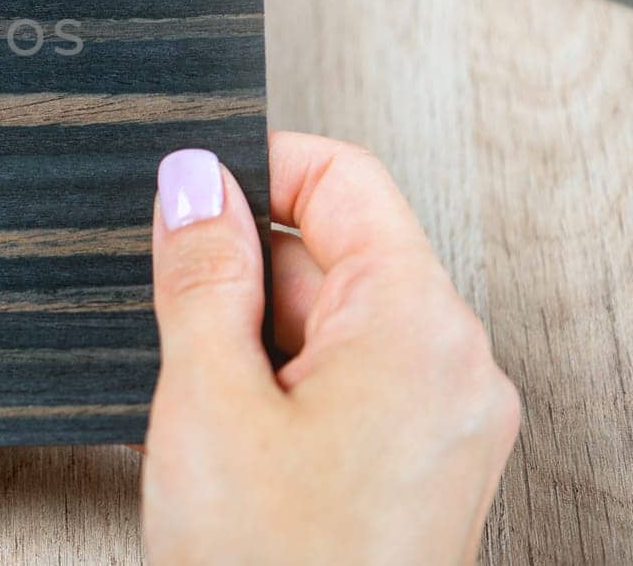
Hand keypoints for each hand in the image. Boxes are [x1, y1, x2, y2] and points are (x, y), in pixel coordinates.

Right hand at [142, 134, 519, 563]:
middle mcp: (452, 364)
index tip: (188, 194)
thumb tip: (193, 180)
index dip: (257, 168)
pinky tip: (228, 440)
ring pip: (333, 320)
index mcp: (416, 325)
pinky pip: (346, 381)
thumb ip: (201, 271)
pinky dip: (279, 387)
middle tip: (180, 333)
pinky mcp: (422, 463)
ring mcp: (444, 418)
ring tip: (205, 411)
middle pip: (336, 250)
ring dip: (253, 339)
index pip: (344, 177)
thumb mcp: (208, 398)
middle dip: (243, 273)